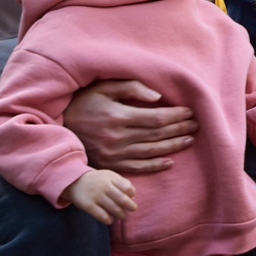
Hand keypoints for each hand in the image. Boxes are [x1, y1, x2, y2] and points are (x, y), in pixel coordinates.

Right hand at [63, 79, 199, 175]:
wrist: (57, 128)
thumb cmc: (83, 103)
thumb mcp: (103, 88)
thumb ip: (131, 87)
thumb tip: (158, 97)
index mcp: (118, 116)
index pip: (157, 118)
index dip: (176, 115)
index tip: (190, 111)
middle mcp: (118, 137)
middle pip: (157, 134)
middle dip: (180, 129)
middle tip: (197, 124)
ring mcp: (114, 153)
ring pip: (151, 151)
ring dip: (173, 146)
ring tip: (190, 139)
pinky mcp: (111, 164)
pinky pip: (138, 167)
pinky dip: (155, 165)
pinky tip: (170, 161)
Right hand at [64, 168, 136, 224]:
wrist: (74, 181)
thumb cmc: (98, 181)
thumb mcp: (110, 176)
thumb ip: (122, 184)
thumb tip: (133, 198)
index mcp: (111, 178)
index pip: (127, 187)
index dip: (132, 194)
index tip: (131, 197)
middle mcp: (104, 186)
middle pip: (122, 199)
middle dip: (131, 206)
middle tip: (132, 209)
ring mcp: (95, 196)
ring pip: (114, 209)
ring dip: (121, 214)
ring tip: (122, 215)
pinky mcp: (88, 205)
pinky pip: (102, 216)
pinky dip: (109, 220)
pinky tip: (110, 219)